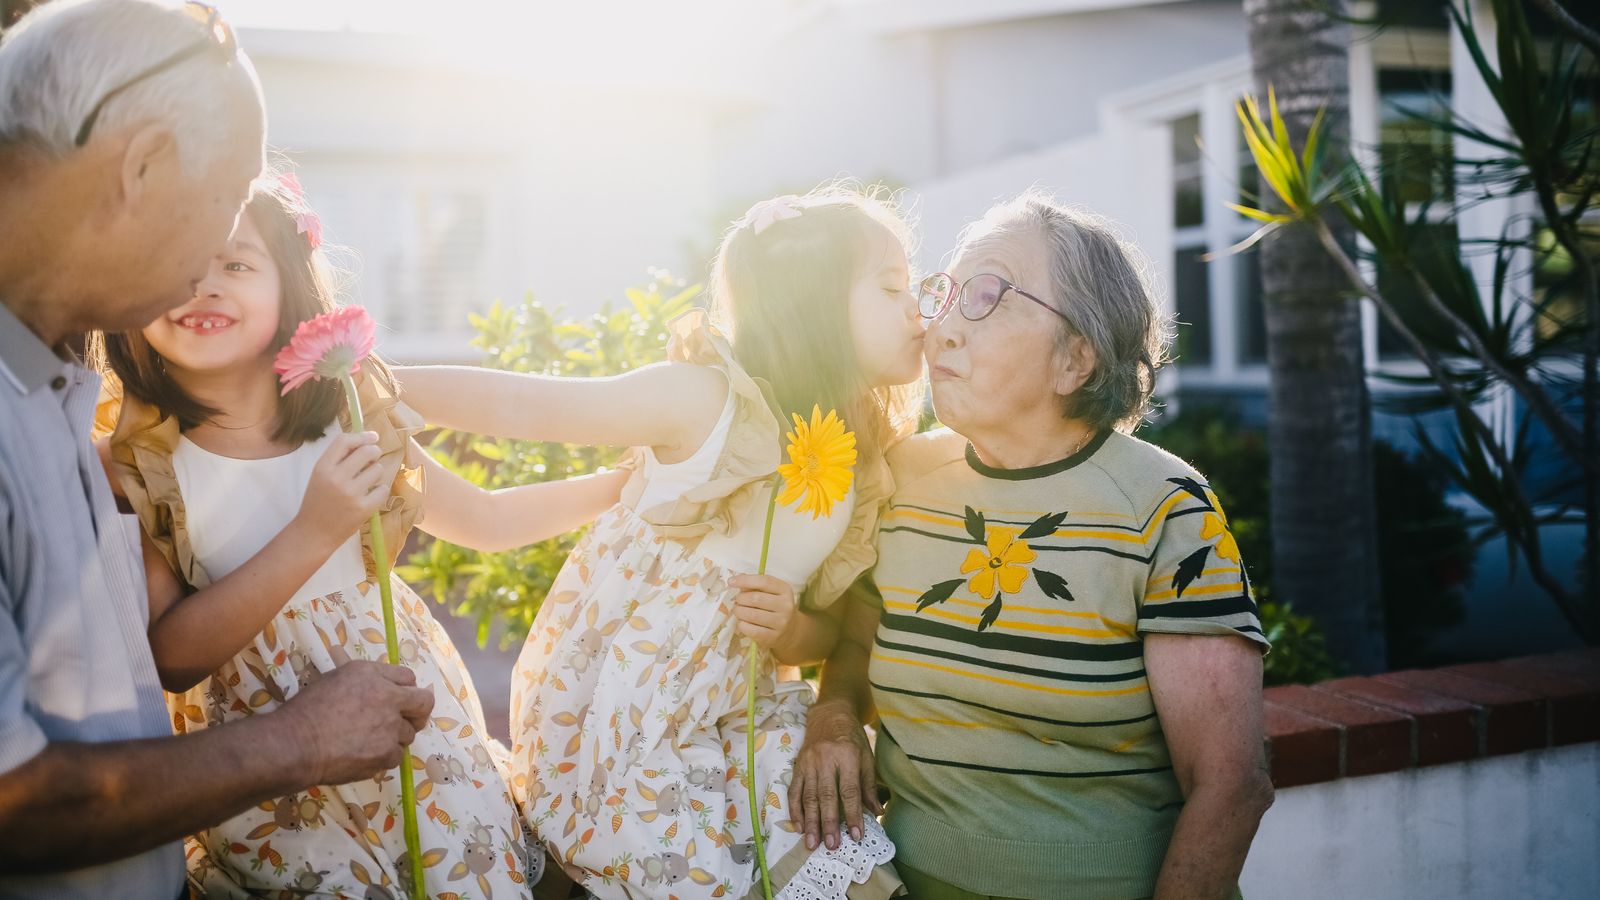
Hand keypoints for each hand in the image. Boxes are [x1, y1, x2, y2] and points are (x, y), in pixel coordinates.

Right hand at [274, 660, 434, 785]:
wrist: (295, 744)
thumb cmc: (307, 710)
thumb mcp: (335, 680)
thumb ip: (366, 681)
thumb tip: (382, 687)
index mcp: (373, 675)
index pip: (408, 678)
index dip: (404, 690)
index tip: (399, 700)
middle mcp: (388, 698)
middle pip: (424, 704)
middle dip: (417, 712)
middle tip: (406, 721)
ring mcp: (390, 727)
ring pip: (407, 735)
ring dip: (393, 738)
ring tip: (366, 742)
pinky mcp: (386, 754)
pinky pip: (395, 756)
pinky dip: (382, 758)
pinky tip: (362, 755)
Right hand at [295, 432, 393, 547]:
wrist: (314, 533)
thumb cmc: (318, 501)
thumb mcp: (320, 476)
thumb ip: (338, 459)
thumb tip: (367, 440)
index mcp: (322, 468)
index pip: (344, 441)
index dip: (362, 436)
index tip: (373, 437)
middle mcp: (336, 478)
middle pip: (367, 451)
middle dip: (375, 452)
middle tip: (373, 459)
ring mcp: (351, 494)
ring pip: (378, 469)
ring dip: (377, 472)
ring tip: (368, 481)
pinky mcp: (363, 508)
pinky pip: (383, 489)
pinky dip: (380, 490)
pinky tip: (372, 494)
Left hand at [729, 573, 798, 651]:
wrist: (789, 630)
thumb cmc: (774, 606)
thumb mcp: (770, 592)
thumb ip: (754, 585)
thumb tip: (735, 581)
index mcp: (785, 590)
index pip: (764, 581)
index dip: (745, 580)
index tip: (731, 581)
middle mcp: (786, 606)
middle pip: (756, 598)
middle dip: (740, 598)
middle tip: (737, 601)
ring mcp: (781, 623)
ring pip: (752, 615)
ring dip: (739, 612)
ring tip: (738, 611)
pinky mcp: (773, 637)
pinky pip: (752, 630)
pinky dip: (742, 625)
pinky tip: (742, 622)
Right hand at [788, 698, 879, 851]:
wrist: (829, 714)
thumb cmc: (852, 737)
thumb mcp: (866, 756)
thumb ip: (869, 785)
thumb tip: (877, 812)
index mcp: (847, 756)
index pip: (850, 790)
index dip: (853, 814)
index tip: (856, 836)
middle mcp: (826, 759)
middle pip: (826, 795)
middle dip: (829, 823)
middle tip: (831, 845)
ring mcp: (809, 762)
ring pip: (808, 796)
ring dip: (810, 822)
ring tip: (812, 843)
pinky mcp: (797, 765)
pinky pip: (794, 790)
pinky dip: (795, 810)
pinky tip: (799, 826)